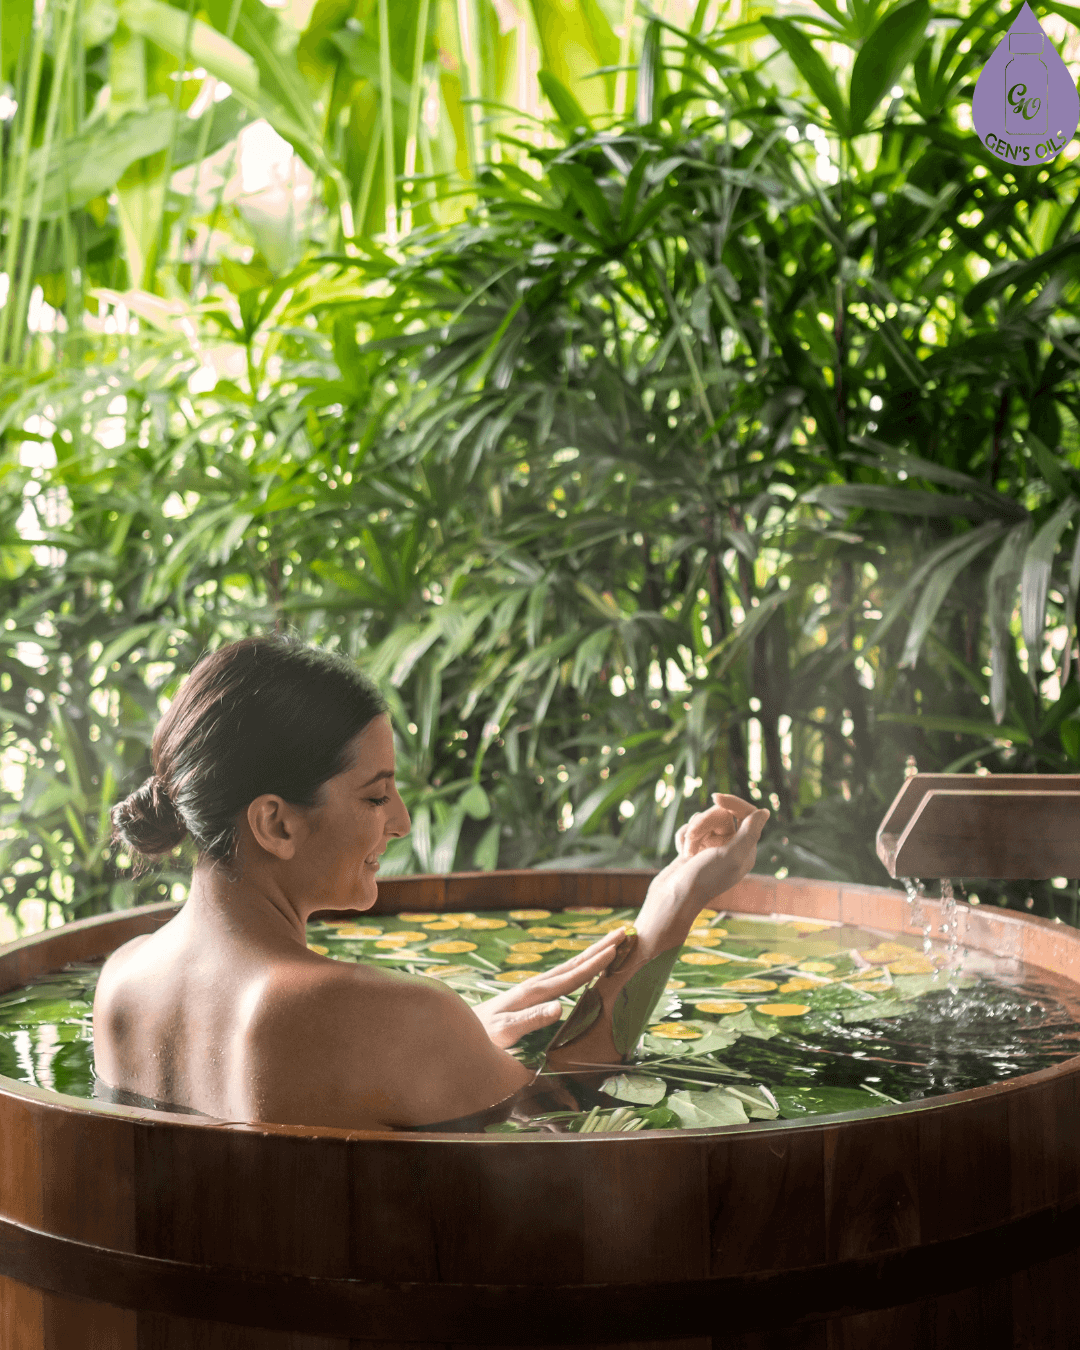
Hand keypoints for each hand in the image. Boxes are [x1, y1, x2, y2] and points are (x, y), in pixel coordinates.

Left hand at [471, 928, 626, 1048]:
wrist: (464, 1034)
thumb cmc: (484, 1037)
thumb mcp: (506, 1032)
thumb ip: (531, 1020)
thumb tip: (559, 1008)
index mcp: (534, 993)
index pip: (571, 976)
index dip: (594, 963)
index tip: (614, 949)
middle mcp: (536, 985)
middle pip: (574, 963)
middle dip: (599, 948)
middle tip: (622, 932)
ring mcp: (534, 989)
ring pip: (569, 967)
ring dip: (591, 954)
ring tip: (610, 944)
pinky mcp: (532, 996)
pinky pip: (563, 977)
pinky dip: (579, 968)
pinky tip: (583, 968)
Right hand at [644, 795, 769, 922]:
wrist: (673, 896)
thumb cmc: (704, 878)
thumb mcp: (731, 855)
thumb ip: (750, 833)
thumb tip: (765, 812)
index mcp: (745, 850)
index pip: (746, 814)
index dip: (732, 803)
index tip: (716, 797)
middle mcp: (730, 848)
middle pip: (721, 815)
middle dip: (704, 823)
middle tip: (693, 837)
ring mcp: (711, 849)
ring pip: (702, 821)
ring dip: (692, 832)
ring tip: (687, 852)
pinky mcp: (694, 849)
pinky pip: (689, 830)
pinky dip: (683, 838)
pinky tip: (682, 853)